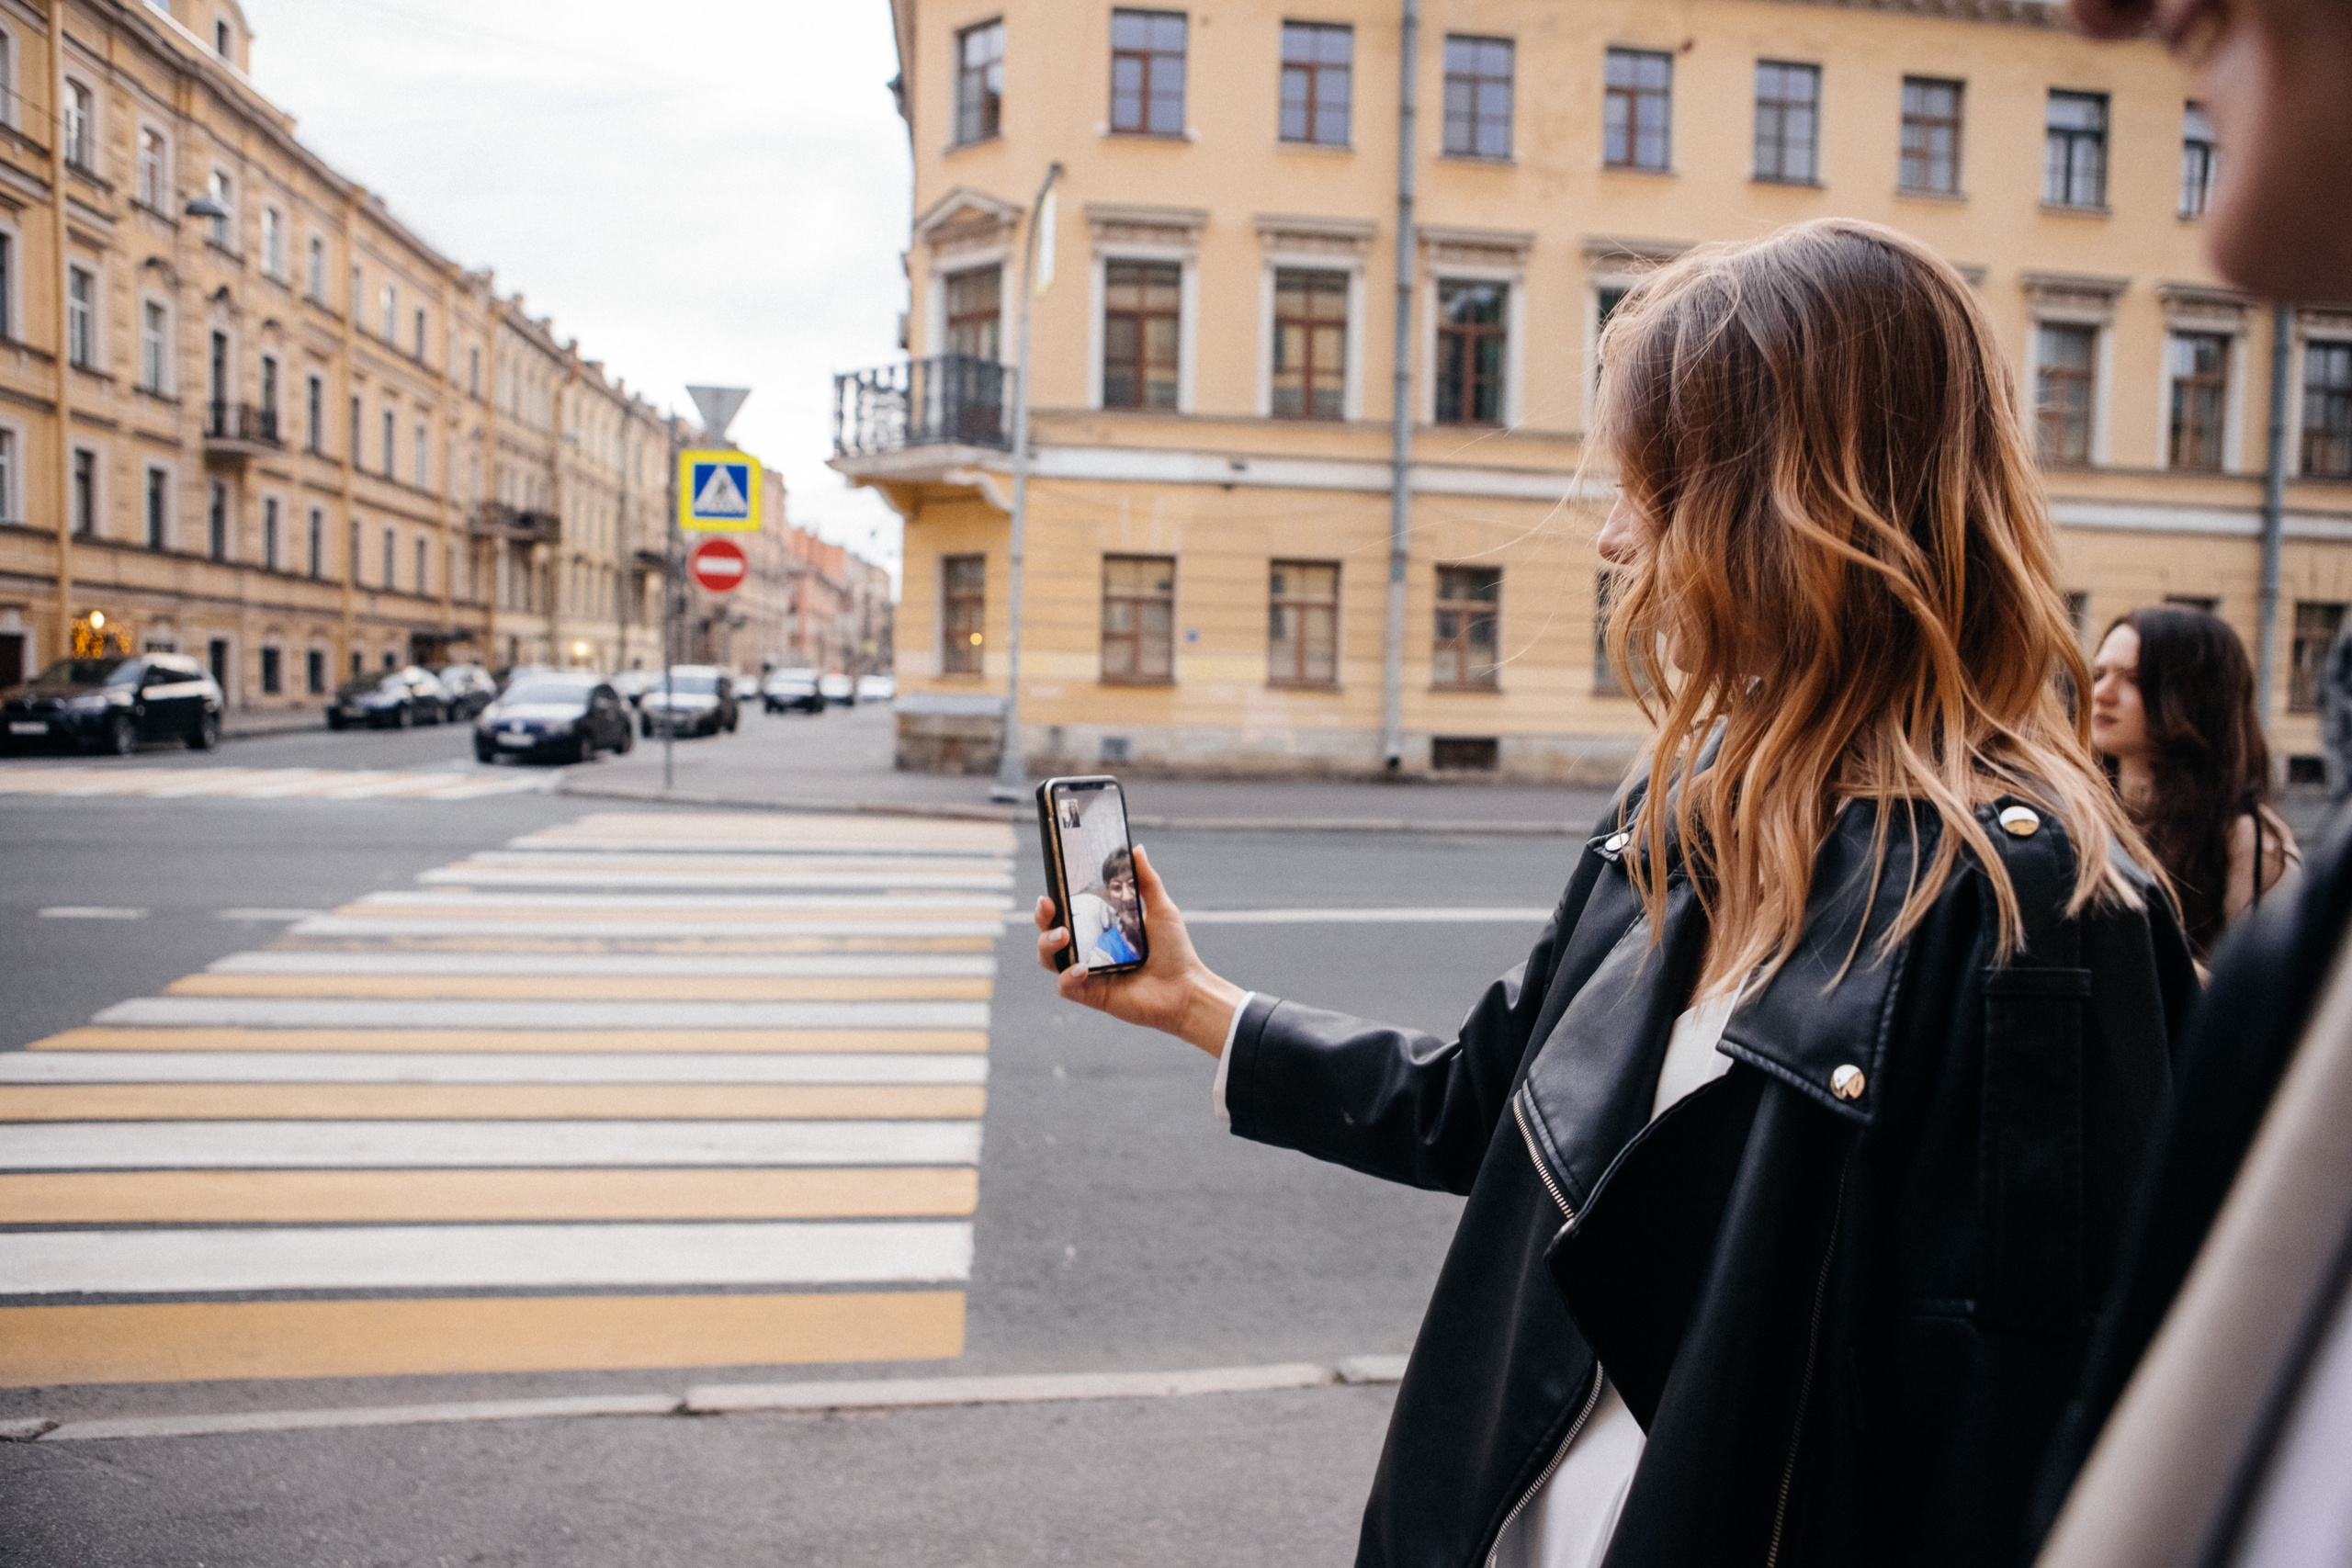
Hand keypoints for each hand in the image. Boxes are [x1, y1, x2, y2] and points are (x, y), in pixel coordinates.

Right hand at [1033, 844, 1245, 1055]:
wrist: (1186, 989)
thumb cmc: (1175, 952)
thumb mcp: (1161, 910)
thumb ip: (1146, 880)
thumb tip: (1136, 848)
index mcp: (1100, 928)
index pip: (1066, 912)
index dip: (1051, 902)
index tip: (1049, 891)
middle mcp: (1088, 949)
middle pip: (1049, 932)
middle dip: (1041, 918)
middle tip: (1049, 907)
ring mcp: (1087, 973)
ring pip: (1048, 959)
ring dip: (1047, 944)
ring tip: (1063, 936)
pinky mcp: (1090, 995)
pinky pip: (1064, 986)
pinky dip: (1067, 976)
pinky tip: (1082, 968)